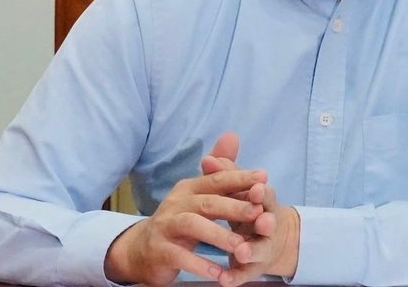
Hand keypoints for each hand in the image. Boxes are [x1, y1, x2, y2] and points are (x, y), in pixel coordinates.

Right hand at [104, 163, 267, 284]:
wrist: (143, 250)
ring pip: (193, 225)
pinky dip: (200, 263)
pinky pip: (180, 256)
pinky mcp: (160, 250)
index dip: (240, 178)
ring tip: (241, 246)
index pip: (217, 179)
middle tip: (259, 213)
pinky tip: (219, 272)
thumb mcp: (198, 196)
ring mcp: (165, 226)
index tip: (264, 178)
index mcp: (189, 188)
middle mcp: (176, 203)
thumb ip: (219, 170)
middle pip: (207, 201)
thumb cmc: (179, 221)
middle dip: (234, 207)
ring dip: (218, 236)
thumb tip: (233, 135)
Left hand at [201, 134, 300, 286]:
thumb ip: (224, 173)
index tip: (256, 188)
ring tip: (241, 252)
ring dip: (251, 250)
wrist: (265, 239)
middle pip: (269, 223)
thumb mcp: (238, 189)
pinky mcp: (251, 267)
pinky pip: (244, 273)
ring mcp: (260, 247)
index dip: (261, 193)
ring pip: (259, 250)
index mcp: (264, 203)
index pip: (265, 195)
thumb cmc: (246, 207)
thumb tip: (208, 157)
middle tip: (261, 221)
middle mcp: (267, 224)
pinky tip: (224, 280)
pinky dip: (235, 276)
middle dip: (265, 221)